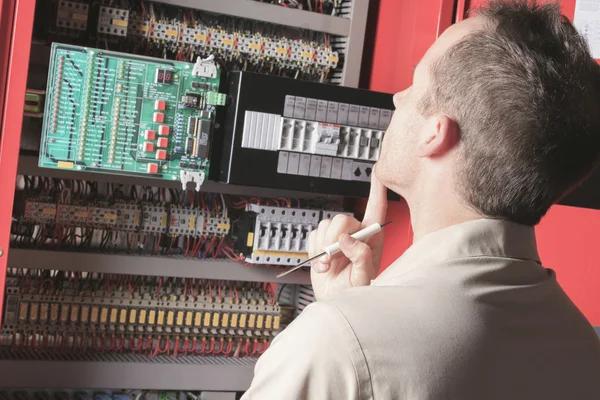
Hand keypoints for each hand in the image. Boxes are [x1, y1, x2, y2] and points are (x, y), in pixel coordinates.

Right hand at [309, 171, 387, 299]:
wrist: (335, 301)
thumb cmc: (355, 293)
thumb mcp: (364, 279)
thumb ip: (360, 257)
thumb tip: (347, 239)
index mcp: (372, 240)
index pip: (376, 210)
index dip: (377, 190)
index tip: (377, 173)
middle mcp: (355, 235)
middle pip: (342, 219)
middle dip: (334, 239)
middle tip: (333, 259)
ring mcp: (337, 238)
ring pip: (325, 226)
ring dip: (323, 249)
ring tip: (329, 266)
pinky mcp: (322, 242)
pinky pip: (313, 235)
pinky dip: (314, 252)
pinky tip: (322, 264)